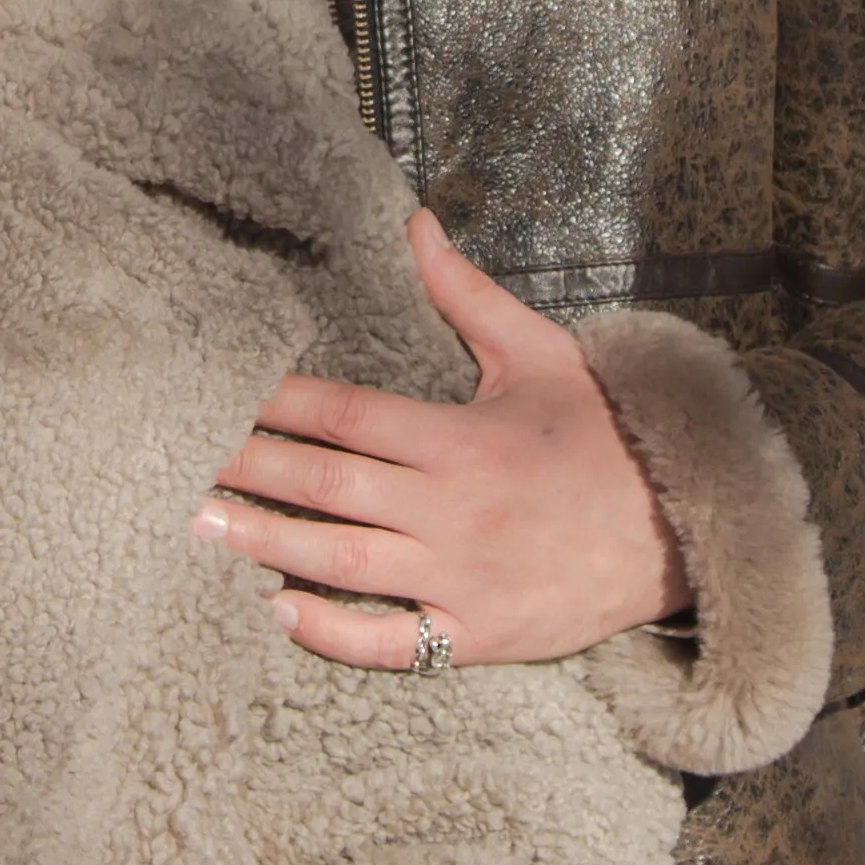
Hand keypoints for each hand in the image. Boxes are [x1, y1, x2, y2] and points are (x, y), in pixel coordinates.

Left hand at [194, 210, 686, 669]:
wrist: (687, 524)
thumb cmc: (606, 434)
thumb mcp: (541, 353)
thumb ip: (466, 295)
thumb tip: (414, 223)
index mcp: (462, 437)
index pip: (345, 414)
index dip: (274, 404)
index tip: (216, 392)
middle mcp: (452, 508)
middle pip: (326, 485)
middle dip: (248, 468)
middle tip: (177, 458)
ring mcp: (462, 577)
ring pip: (344, 561)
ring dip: (266, 543)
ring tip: (201, 523)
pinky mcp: (478, 634)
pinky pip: (394, 642)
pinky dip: (334, 632)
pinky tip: (280, 612)